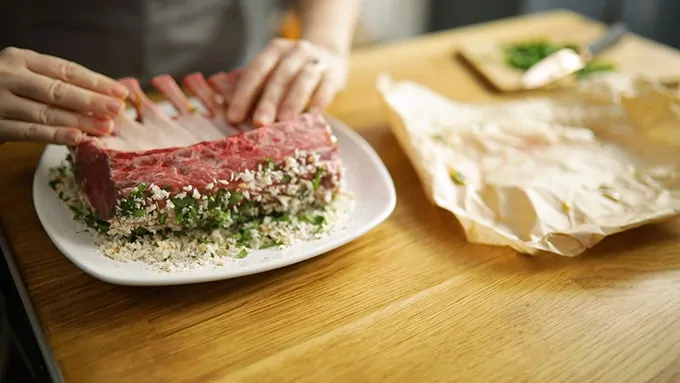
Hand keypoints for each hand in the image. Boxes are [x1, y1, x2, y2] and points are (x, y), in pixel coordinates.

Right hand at [0, 47, 128, 145]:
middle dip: (92, 101)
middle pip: (59, 90)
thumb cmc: (4, 90)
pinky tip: (77, 138)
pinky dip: (55, 136)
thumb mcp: (26, 76)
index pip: (65, 70)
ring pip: (47, 112)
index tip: (120, 92)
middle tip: (118, 110)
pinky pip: (29, 132)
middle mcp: (8, 75)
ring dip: (80, 121)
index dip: (96, 82)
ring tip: (105, 128)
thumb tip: (106, 95)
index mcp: (20, 58)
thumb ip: (57, 82)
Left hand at [227, 38, 348, 126]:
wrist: (330, 56)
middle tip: (259, 123)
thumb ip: (259, 91)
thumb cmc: (293, 73)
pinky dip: (319, 101)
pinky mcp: (335, 74)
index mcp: (275, 50)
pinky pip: (327, 87)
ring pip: (304, 78)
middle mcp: (296, 51)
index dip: (245, 94)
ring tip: (284, 120)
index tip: (234, 117)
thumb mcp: (275, 73)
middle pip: (280, 76)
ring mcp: (318, 61)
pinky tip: (312, 115)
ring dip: (292, 100)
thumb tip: (239, 120)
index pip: (257, 70)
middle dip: (269, 101)